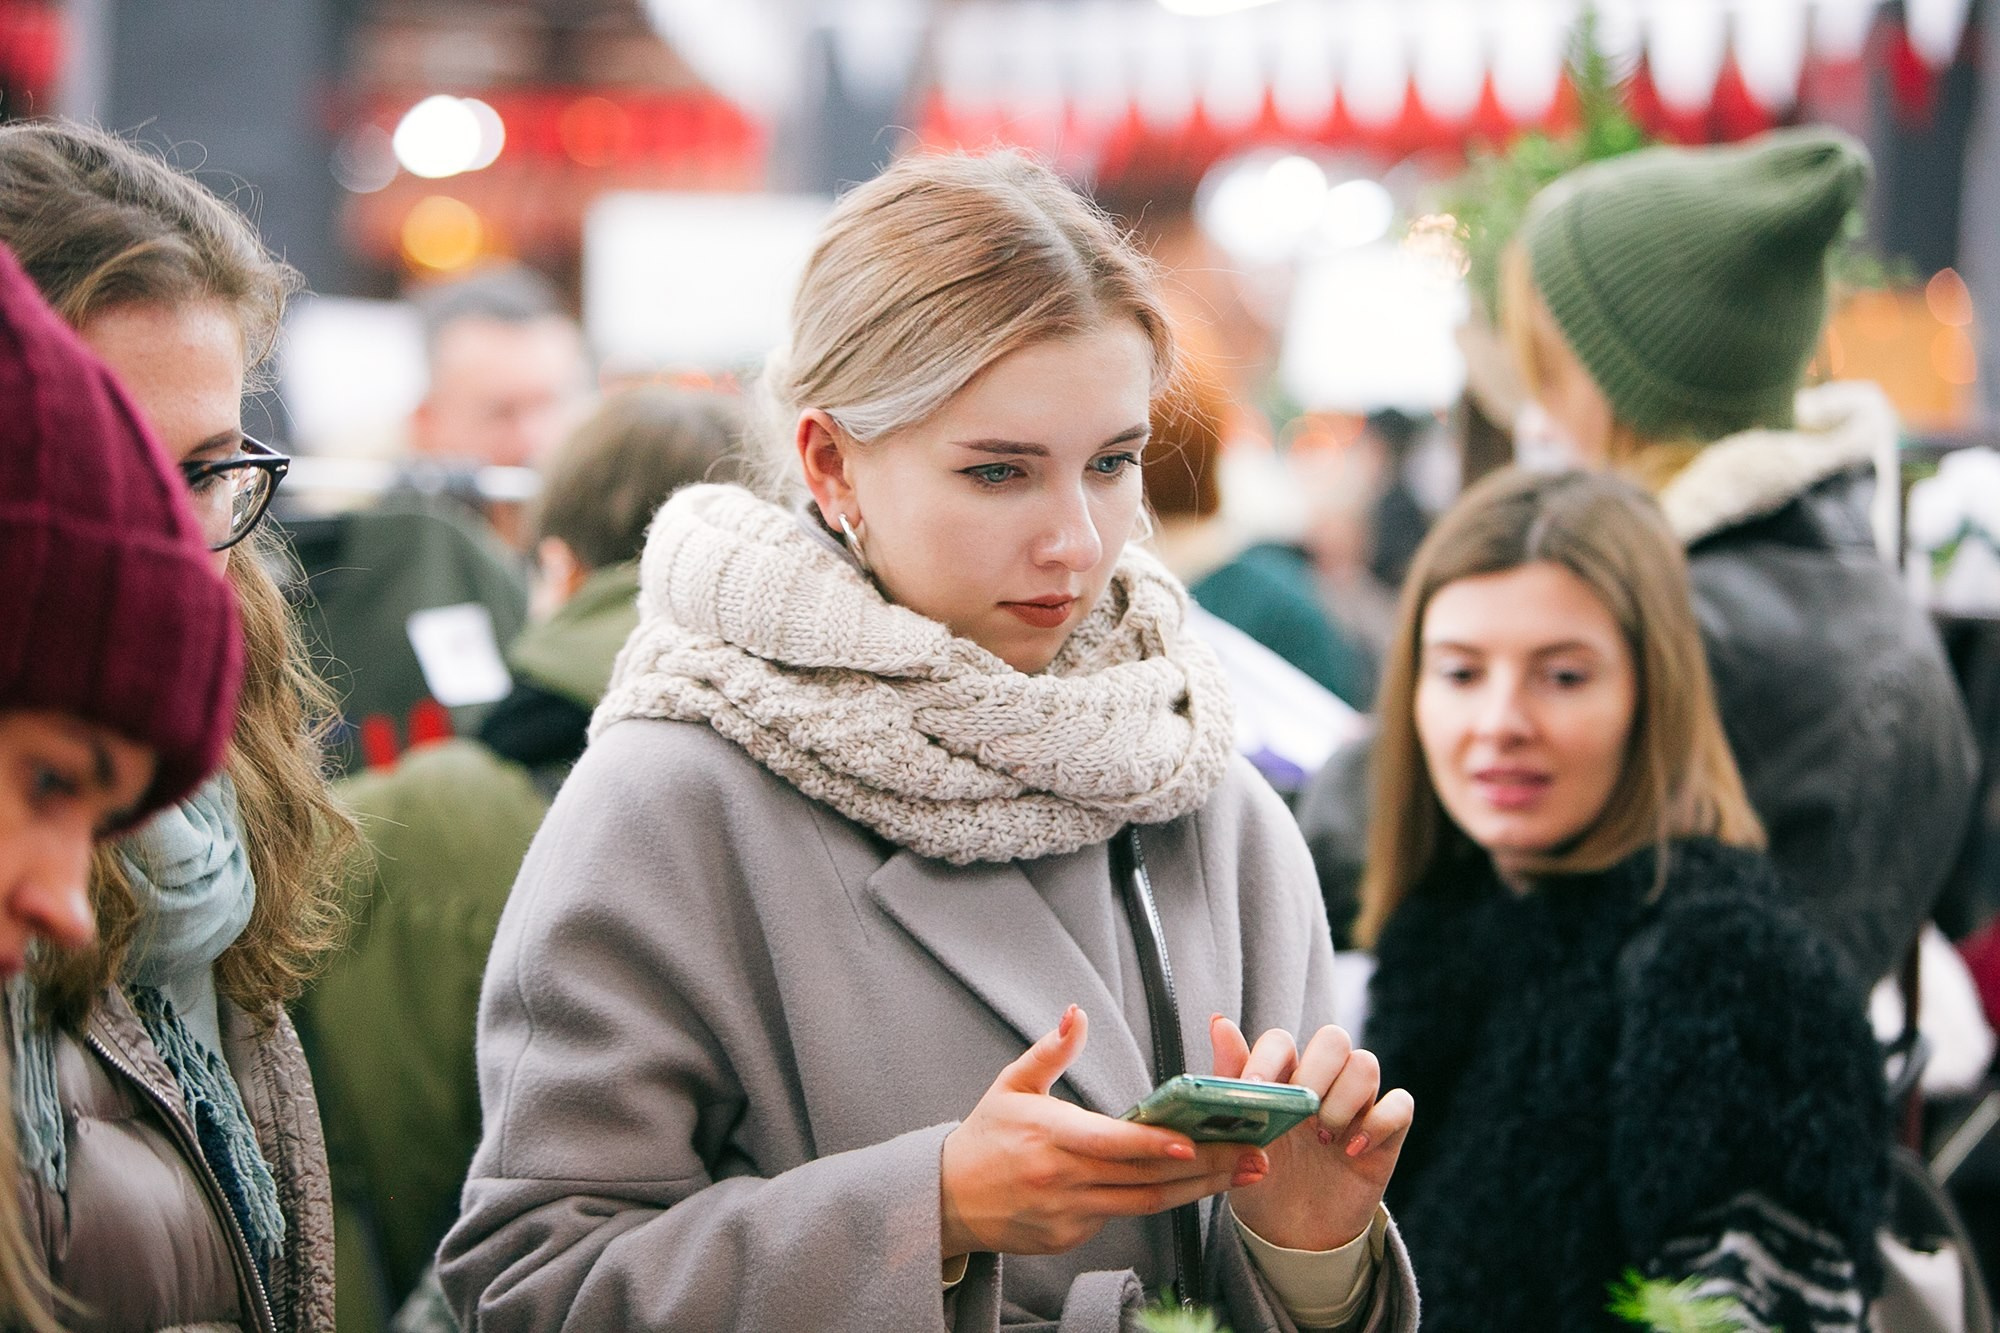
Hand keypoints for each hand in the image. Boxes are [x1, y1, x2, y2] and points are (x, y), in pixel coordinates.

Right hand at [940, 1005, 1266, 1258]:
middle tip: (1251, 1155)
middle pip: (1143, 1177)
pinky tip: (1194, 1186)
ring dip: (1198, 1190)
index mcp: (1048, 1136)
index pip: (1110, 1143)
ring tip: (1242, 1173)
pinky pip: (1121, 1217)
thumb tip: (1077, 1013)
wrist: (946, 1200)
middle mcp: (1060, 1180)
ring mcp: (1066, 1214)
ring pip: (1144, 1204)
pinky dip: (1158, 1201)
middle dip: (1204, 1167)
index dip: (1153, 1144)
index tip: (1192, 1140)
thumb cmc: (985, 1136)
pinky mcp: (1069, 1238)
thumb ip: (1051, 1050)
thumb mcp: (1011, 1084)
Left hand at [1211, 1016, 1412, 1252]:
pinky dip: (1379, 1123)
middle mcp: (1323, 1082)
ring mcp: (1356, 1105)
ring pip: (1366, 1064)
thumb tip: (1219, 1020)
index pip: (1282, 1040)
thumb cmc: (1261, 1176)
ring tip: (1322, 1138)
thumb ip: (1229, 1079)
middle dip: (1316, 1071)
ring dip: (1344, 1099)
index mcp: (1282, 1077)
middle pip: (1333, 1039)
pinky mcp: (1386, 1133)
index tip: (1255, 1087)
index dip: (1269, 1057)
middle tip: (1301, 1111)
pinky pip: (1401, 1104)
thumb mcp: (1238, 1136)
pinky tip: (1352, 1151)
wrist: (1292, 1234)